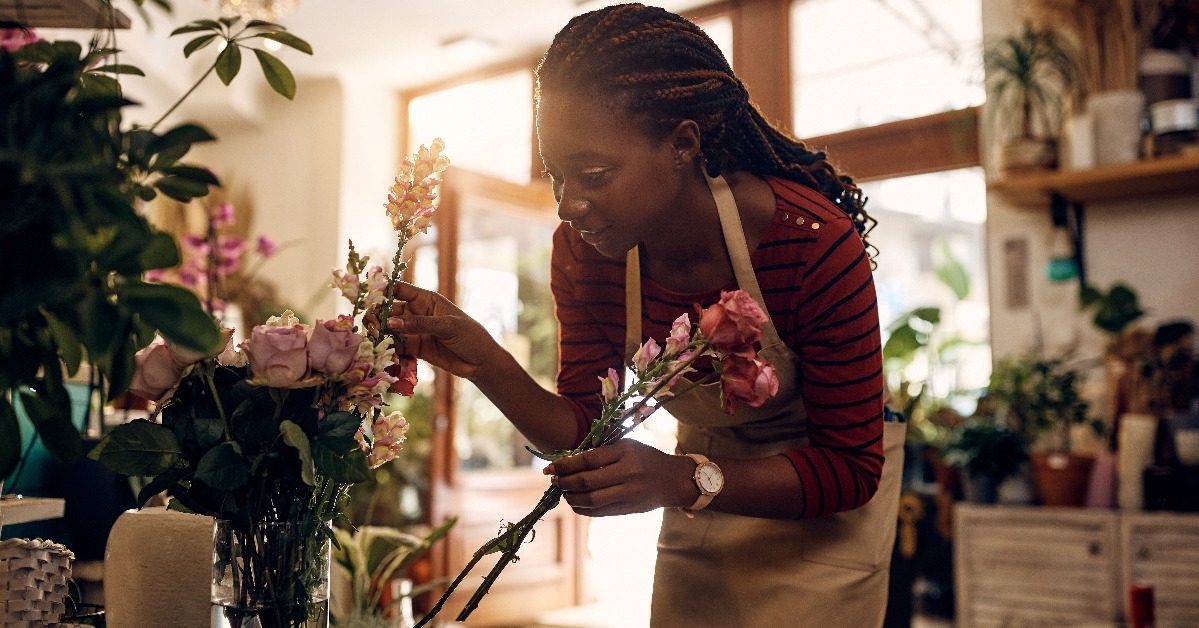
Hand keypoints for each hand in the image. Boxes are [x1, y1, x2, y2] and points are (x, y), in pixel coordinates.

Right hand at [379, 281, 494, 379]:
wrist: (481, 362)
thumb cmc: (470, 336)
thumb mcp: (447, 326)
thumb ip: (418, 324)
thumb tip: (390, 322)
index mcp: (426, 299)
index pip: (399, 289)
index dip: (382, 290)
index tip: (369, 296)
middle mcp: (416, 312)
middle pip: (388, 309)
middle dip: (377, 315)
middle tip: (373, 326)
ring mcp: (414, 331)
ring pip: (388, 328)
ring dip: (378, 332)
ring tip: (374, 338)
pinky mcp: (414, 348)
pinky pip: (394, 346)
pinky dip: (386, 348)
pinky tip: (382, 352)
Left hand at [544, 440, 697, 516]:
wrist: (675, 480)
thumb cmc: (647, 458)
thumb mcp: (627, 446)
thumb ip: (602, 452)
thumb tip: (570, 461)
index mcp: (625, 452)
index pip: (587, 459)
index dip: (565, 465)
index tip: (550, 467)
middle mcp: (627, 473)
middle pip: (586, 481)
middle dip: (564, 482)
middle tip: (554, 480)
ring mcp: (629, 493)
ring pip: (590, 499)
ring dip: (571, 497)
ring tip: (563, 492)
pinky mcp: (629, 509)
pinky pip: (599, 511)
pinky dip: (583, 509)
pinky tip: (575, 503)